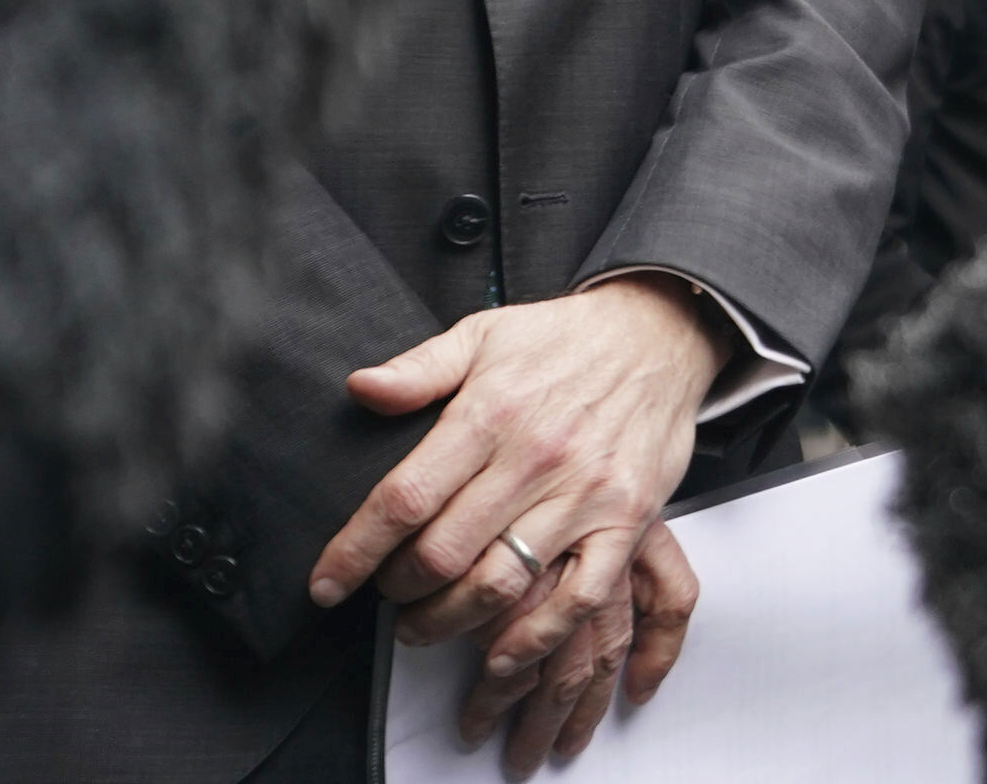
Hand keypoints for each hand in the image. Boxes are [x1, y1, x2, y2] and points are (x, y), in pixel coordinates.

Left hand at [309, 279, 729, 771]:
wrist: (659, 332)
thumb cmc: (563, 339)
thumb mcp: (483, 334)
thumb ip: (419, 368)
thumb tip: (359, 388)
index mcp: (491, 411)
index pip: (405, 497)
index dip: (356, 550)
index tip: (327, 584)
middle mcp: (536, 456)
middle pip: (444, 551)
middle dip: (399, 590)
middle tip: (387, 596)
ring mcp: (585, 492)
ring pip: (502, 581)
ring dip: (449, 621)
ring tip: (424, 625)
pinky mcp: (626, 518)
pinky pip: (580, 596)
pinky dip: (535, 636)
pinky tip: (500, 654)